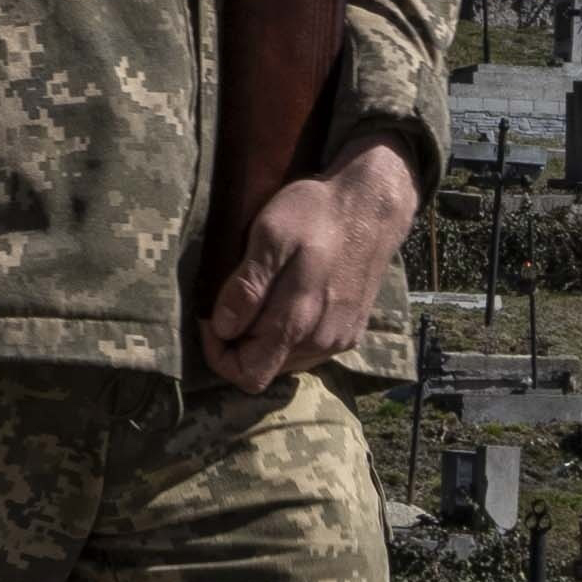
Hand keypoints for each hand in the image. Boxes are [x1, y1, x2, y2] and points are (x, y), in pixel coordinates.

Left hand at [191, 135, 425, 392]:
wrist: (371, 208)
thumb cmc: (316, 214)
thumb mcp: (270, 235)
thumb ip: (248, 286)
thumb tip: (223, 327)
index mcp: (297, 322)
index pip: (246, 374)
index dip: (218, 353)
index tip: (211, 317)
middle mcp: (320, 342)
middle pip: (263, 370)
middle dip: (238, 344)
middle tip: (232, 302)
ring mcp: (338, 340)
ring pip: (284, 362)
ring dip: (264, 339)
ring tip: (261, 297)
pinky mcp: (351, 333)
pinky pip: (307, 351)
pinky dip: (289, 334)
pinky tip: (288, 299)